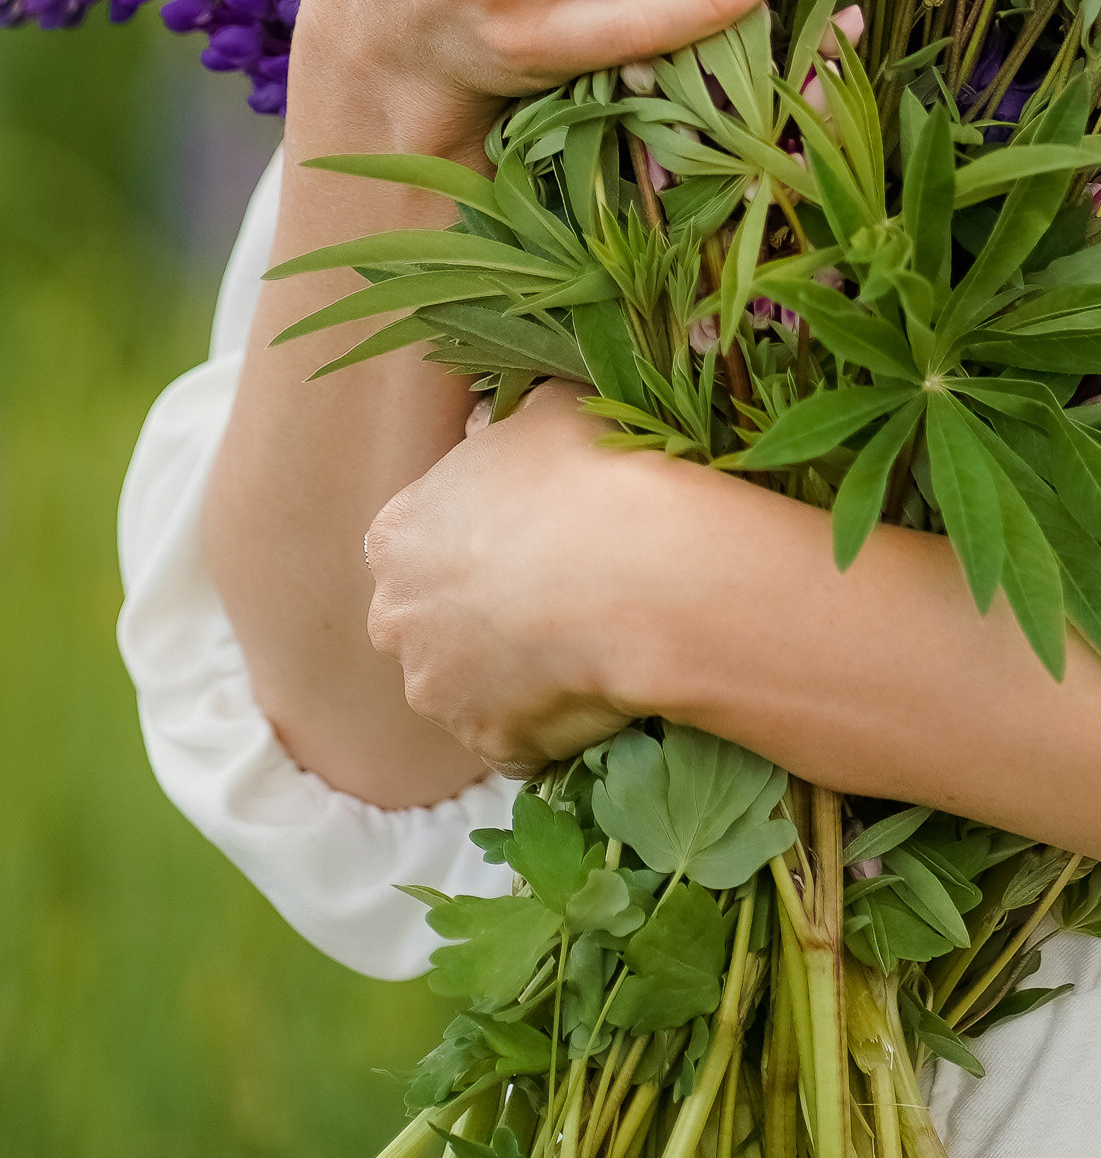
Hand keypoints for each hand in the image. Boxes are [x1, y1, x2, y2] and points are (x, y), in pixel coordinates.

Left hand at [363, 383, 686, 773]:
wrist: (645, 571)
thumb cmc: (592, 475)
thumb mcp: (545, 412)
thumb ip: (503, 427)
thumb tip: (488, 430)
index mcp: (398, 535)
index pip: (419, 541)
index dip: (477, 535)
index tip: (531, 530)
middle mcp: (398, 619)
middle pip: (433, 618)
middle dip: (482, 609)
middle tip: (558, 587)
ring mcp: (439, 692)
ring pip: (470, 681)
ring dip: (514, 666)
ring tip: (589, 634)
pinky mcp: (489, 745)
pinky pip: (518, 731)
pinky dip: (550, 714)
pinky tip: (599, 677)